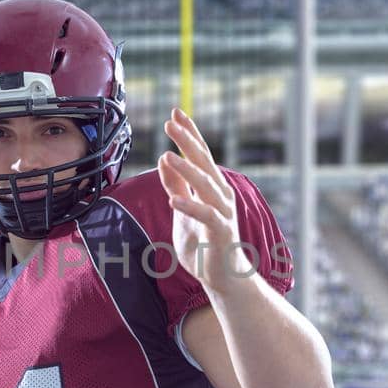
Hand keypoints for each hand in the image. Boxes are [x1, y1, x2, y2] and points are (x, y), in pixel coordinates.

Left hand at [157, 108, 247, 291]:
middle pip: (204, 162)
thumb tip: (164, 158)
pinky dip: (190, 206)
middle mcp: (221, 194)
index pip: (200, 154)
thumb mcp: (183, 208)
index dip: (189, 133)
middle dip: (187, 141)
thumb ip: (175, 185)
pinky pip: (206, 216)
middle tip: (170, 122)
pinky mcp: (220, 232)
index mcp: (212, 186)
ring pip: (206, 185)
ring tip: (168, 156)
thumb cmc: (202, 240)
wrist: (221, 275)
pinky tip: (174, 200)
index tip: (175, 112)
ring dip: (187, 170)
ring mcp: (223, 212)